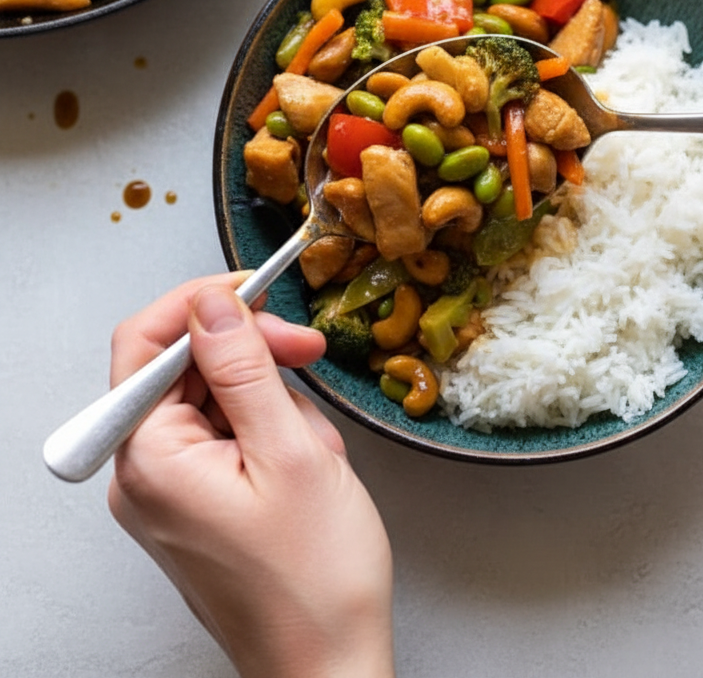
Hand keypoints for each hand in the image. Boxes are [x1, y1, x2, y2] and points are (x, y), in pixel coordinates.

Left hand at [108, 272, 394, 677]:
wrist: (329, 669)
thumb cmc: (315, 580)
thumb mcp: (290, 452)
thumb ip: (244, 367)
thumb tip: (212, 302)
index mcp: (150, 459)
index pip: (145, 343)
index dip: (200, 304)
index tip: (258, 292)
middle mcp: (143, 474)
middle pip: (182, 368)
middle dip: (251, 358)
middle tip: (308, 356)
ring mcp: (167, 492)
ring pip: (213, 400)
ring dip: (271, 406)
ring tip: (314, 454)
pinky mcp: (194, 504)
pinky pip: (225, 437)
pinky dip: (270, 436)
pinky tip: (306, 468)